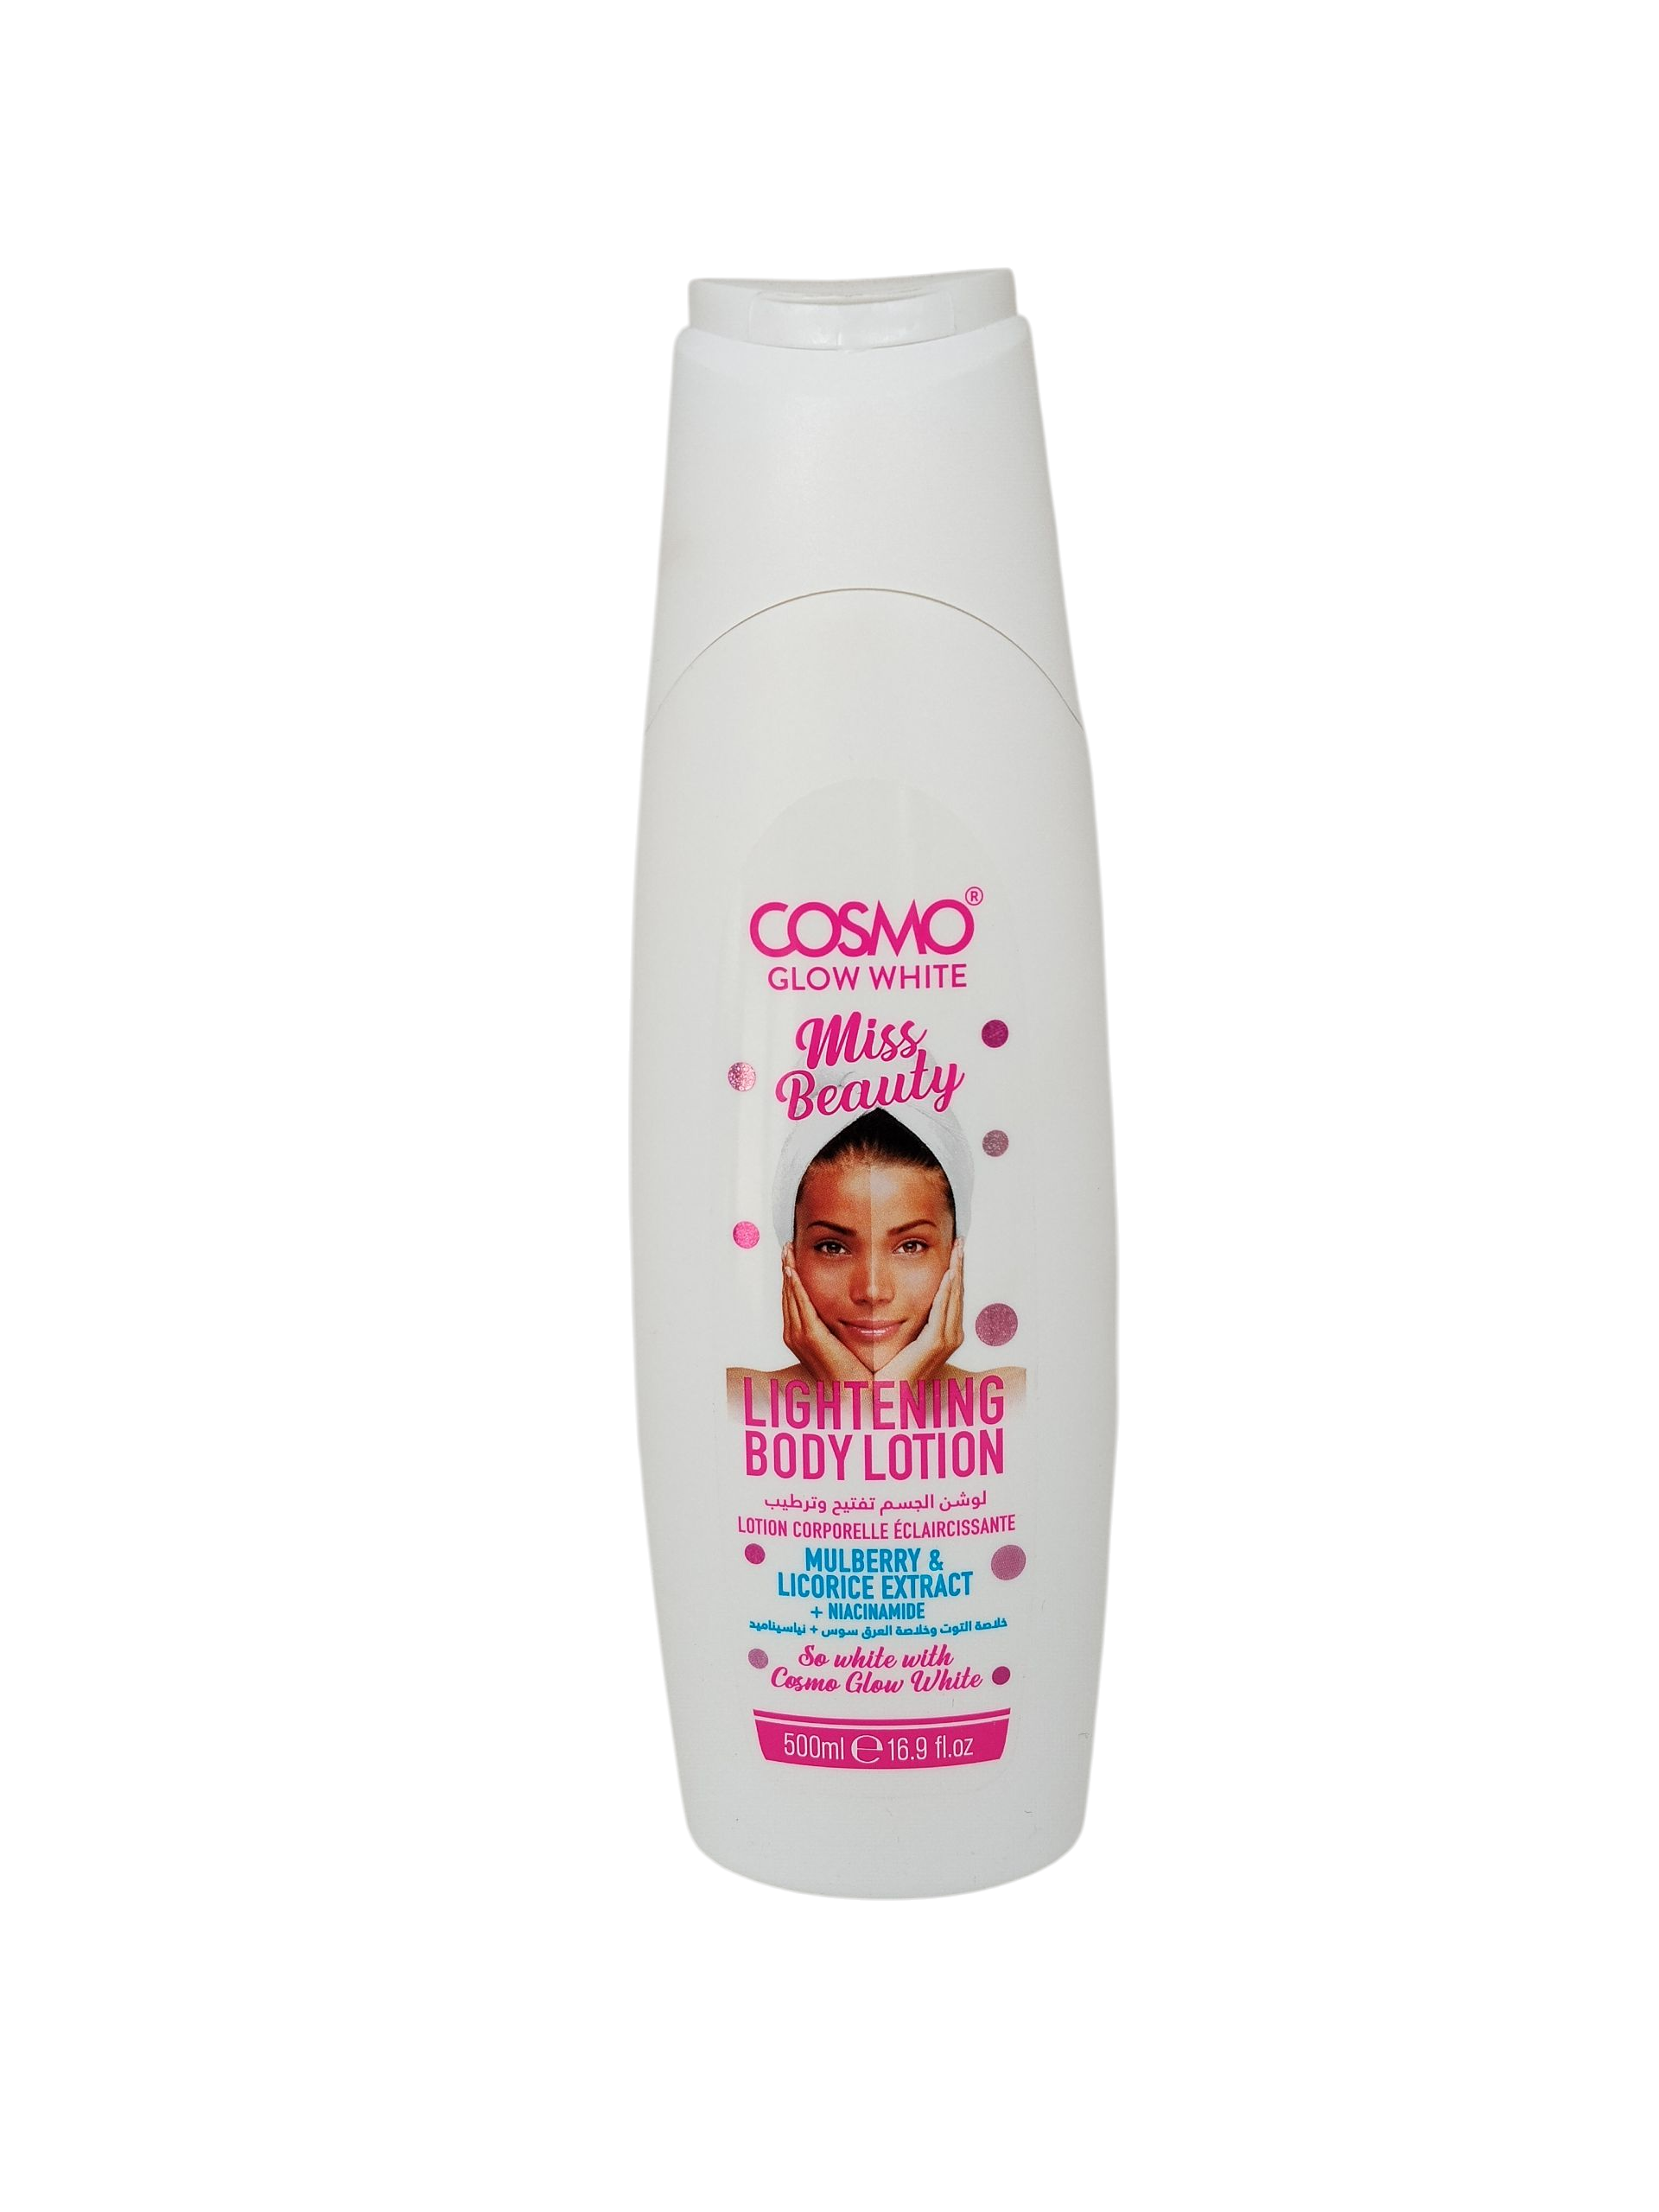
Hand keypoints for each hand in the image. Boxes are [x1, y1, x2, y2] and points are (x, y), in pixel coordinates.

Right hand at [780, 1244, 867, 1383]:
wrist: (854, 1395)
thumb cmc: (852, 1372)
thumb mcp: (841, 1343)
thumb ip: (837, 1327)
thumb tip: (848, 1310)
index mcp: (799, 1336)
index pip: (792, 1300)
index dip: (791, 1278)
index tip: (793, 1257)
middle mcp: (794, 1335)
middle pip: (787, 1294)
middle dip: (787, 1269)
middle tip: (788, 1247)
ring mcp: (799, 1336)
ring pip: (790, 1295)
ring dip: (788, 1271)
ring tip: (788, 1251)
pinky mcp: (811, 1337)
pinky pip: (800, 1304)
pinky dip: (795, 1285)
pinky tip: (793, 1269)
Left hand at [880, 1240, 963, 1384]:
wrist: (891, 1396)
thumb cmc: (893, 1370)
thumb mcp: (904, 1338)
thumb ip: (907, 1320)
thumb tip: (895, 1300)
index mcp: (945, 1333)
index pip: (952, 1295)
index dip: (955, 1272)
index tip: (954, 1250)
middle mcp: (951, 1335)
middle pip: (958, 1292)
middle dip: (960, 1266)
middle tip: (960, 1242)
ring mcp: (946, 1340)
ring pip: (954, 1298)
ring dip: (957, 1273)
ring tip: (958, 1251)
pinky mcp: (935, 1344)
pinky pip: (943, 1312)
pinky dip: (947, 1292)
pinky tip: (949, 1275)